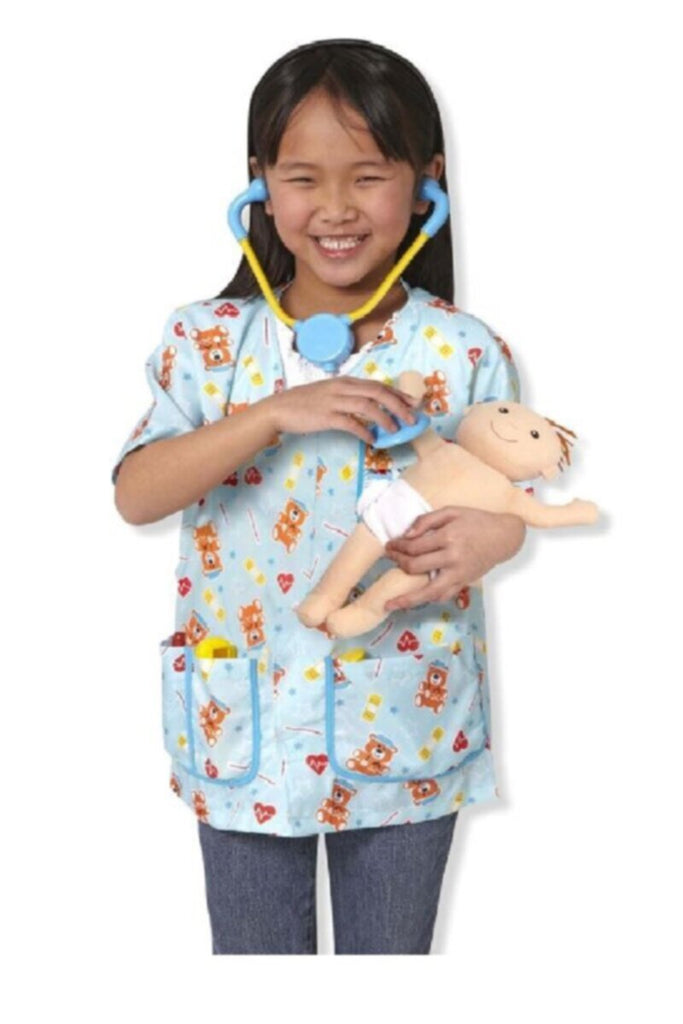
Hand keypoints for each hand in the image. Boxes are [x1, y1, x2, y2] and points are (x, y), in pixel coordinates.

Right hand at [264, 376, 419, 443]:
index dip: (398, 394)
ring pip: (368, 406)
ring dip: (385, 418)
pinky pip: (351, 423)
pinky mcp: (326, 416)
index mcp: (344, 381)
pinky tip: (371, 440)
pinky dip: (364, 432)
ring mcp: (334, 401)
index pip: (377, 384)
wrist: (278, 409)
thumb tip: (370, 409)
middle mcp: (342, 388)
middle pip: (378, 392)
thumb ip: (348, 397)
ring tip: (395, 430)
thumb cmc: (303, 403)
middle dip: (398, 405)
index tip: (413, 403)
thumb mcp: (329, 393)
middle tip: (411, 418)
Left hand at [383, 506, 525, 610]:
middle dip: (398, 563)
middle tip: (389, 558)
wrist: (503, 536)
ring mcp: (459, 573)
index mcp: (449, 537)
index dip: (398, 546)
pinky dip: (428, 599)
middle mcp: (453, 558)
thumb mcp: (452, 511)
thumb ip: (427, 520)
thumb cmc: (477, 521)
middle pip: (416, 567)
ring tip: (389, 605)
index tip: (389, 545)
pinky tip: (415, 601)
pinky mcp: (464, 583)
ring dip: (407, 599)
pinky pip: (443, 596)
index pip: (414, 546)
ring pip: (428, 592)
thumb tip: (407, 534)